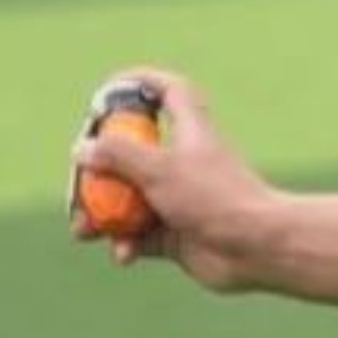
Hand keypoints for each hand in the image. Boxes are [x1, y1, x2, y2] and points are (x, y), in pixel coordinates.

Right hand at [68, 65, 280, 289]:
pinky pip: (140, 235)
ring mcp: (180, 198)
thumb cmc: (214, 197)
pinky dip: (127, 243)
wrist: (256, 247)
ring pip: (129, 200)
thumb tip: (82, 148)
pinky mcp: (179, 233)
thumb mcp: (159, 169)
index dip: (139, 83)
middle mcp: (184, 161)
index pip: (168, 91)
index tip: (108, 91)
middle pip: (131, 155)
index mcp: (190, 130)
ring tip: (84, 231)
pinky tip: (124, 254)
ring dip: (103, 215)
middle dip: (99, 172)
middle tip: (80, 187)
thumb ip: (118, 154)